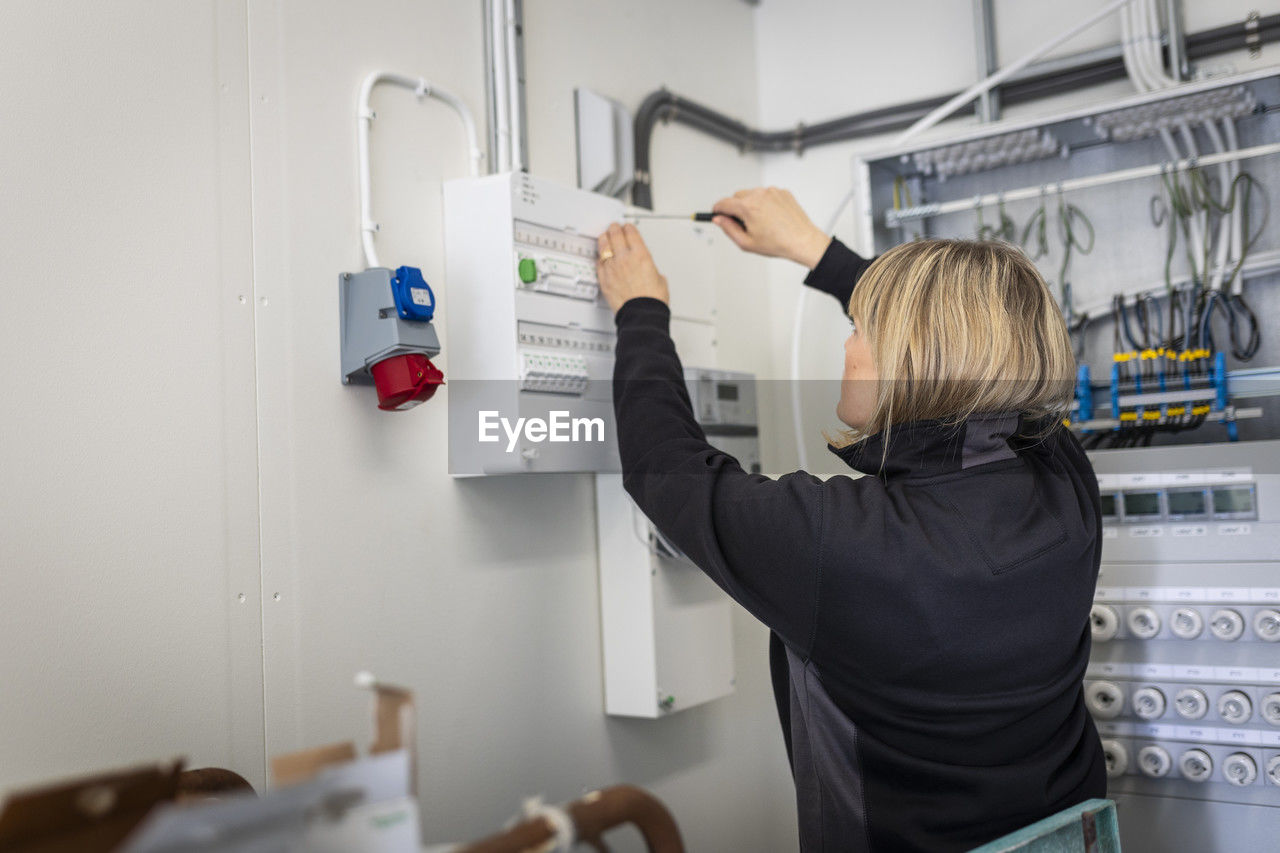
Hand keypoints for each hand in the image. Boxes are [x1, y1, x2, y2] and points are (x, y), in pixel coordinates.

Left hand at [596, 223, 669, 313]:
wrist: (641, 314)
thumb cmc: (652, 299)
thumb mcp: (659, 277)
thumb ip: (650, 267)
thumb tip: (648, 268)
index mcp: (640, 254)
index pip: (630, 232)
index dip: (628, 227)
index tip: (627, 227)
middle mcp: (624, 258)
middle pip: (615, 234)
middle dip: (614, 228)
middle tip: (614, 227)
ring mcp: (612, 267)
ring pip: (603, 245)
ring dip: (604, 238)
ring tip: (604, 236)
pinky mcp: (603, 278)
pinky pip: (598, 262)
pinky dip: (599, 257)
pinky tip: (600, 256)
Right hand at [710, 187, 830, 268]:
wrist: (803, 240)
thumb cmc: (778, 243)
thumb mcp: (746, 242)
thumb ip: (728, 229)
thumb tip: (718, 219)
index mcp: (748, 207)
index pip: (723, 203)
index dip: (717, 210)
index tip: (717, 214)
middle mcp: (759, 195)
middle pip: (736, 196)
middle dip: (735, 208)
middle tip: (742, 223)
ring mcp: (772, 192)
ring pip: (752, 194)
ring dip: (751, 204)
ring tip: (761, 222)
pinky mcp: (782, 192)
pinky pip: (767, 194)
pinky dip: (765, 203)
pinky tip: (772, 217)